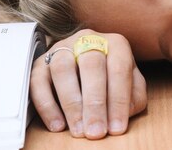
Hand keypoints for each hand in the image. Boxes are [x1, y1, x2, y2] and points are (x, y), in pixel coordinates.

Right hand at [30, 29, 146, 138]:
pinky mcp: (41, 62)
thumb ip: (134, 96)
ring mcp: (62, 48)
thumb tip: (124, 113)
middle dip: (94, 103)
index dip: (119, 100)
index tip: (116, 127)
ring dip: (71, 103)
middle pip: (91, 65)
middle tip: (96, 132)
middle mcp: (88, 40)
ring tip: (78, 130)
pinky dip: (47, 105)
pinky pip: (37, 81)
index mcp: (115, 44)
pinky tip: (57, 125)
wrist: (83, 59)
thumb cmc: (112, 76)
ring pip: (62, 69)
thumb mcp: (130, 83)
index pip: (119, 68)